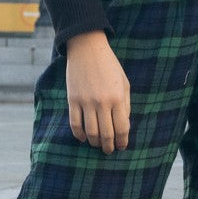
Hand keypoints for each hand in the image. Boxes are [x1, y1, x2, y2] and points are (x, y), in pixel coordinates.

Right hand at [65, 31, 130, 153]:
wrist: (87, 48)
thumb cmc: (109, 65)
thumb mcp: (124, 82)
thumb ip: (125, 104)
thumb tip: (123, 126)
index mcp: (117, 98)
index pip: (122, 128)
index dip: (123, 141)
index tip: (122, 146)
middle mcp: (102, 102)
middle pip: (106, 134)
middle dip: (109, 146)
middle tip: (109, 150)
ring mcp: (86, 101)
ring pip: (90, 132)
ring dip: (95, 143)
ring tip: (97, 144)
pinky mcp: (72, 99)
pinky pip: (75, 124)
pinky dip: (79, 135)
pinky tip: (84, 138)